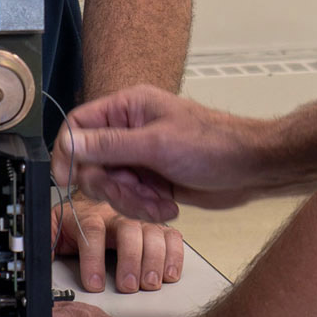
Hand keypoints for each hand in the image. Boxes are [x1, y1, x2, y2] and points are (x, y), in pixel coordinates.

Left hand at [52, 192, 184, 293]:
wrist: (92, 201)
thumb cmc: (75, 221)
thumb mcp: (53, 227)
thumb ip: (45, 240)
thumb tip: (32, 255)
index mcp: (88, 215)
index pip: (91, 231)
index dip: (93, 259)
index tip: (94, 284)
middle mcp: (117, 214)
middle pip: (128, 230)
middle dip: (130, 259)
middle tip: (128, 286)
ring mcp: (139, 219)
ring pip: (152, 232)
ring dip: (153, 259)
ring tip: (150, 283)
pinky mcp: (156, 226)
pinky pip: (171, 235)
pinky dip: (174, 254)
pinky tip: (170, 273)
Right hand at [56, 85, 272, 222]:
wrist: (249, 169)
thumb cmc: (214, 145)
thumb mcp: (157, 144)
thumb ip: (110, 144)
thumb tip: (70, 142)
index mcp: (128, 108)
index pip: (79, 125)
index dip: (69, 152)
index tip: (67, 177)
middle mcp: (129, 130)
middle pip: (91, 163)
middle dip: (112, 185)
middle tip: (134, 190)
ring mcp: (139, 157)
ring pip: (110, 187)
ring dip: (133, 201)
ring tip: (160, 199)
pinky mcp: (150, 181)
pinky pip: (129, 201)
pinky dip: (145, 208)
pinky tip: (167, 204)